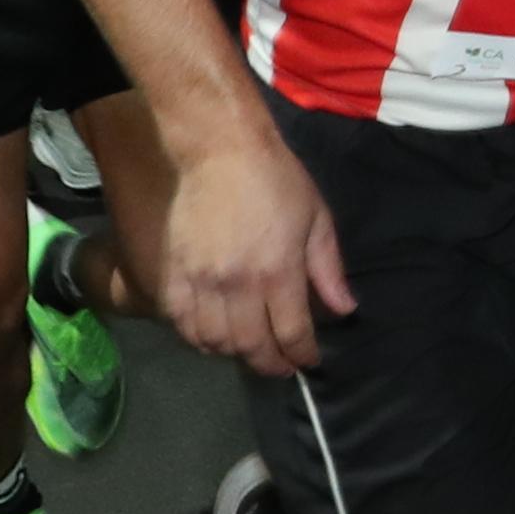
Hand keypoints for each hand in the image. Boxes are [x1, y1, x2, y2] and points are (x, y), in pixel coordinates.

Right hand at [151, 120, 353, 374]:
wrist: (213, 148)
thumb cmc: (273, 178)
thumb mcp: (315, 217)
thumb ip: (328, 269)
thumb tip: (344, 310)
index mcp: (278, 271)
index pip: (292, 334)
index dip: (303, 355)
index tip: (308, 360)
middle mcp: (238, 286)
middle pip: (252, 347)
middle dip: (271, 364)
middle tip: (281, 364)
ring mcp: (199, 283)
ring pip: (215, 342)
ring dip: (235, 353)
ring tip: (249, 349)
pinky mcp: (169, 275)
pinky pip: (181, 325)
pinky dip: (198, 339)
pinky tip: (213, 335)